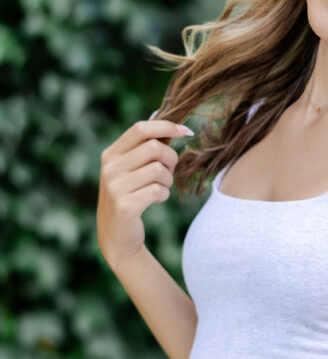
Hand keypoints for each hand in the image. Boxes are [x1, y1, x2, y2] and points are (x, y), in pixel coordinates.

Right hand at [97, 114, 193, 270]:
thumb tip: (170, 123)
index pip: (140, 129)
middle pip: (155, 148)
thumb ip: (143, 149)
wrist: (116, 236)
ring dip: (167, 181)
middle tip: (168, 173)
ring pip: (159, 170)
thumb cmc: (130, 197)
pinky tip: (154, 200)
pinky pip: (159, 191)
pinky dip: (163, 195)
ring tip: (159, 188)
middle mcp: (110, 167)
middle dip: (171, 160)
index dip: (166, 126)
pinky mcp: (125, 205)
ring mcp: (115, 186)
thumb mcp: (129, 170)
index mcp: (111, 154)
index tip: (186, 131)